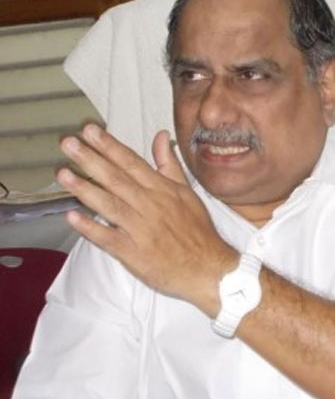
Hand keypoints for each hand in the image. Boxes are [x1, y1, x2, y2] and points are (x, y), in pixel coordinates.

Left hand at [57, 124, 236, 313]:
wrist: (208, 267)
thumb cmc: (197, 230)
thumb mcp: (187, 192)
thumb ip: (169, 164)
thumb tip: (160, 136)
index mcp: (162, 189)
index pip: (131, 162)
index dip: (109, 145)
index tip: (90, 130)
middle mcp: (149, 205)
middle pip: (116, 179)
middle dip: (91, 159)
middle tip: (69, 143)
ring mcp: (140, 229)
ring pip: (109, 205)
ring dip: (85, 189)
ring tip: (63, 174)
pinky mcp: (133, 252)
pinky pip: (108, 238)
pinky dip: (90, 228)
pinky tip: (72, 217)